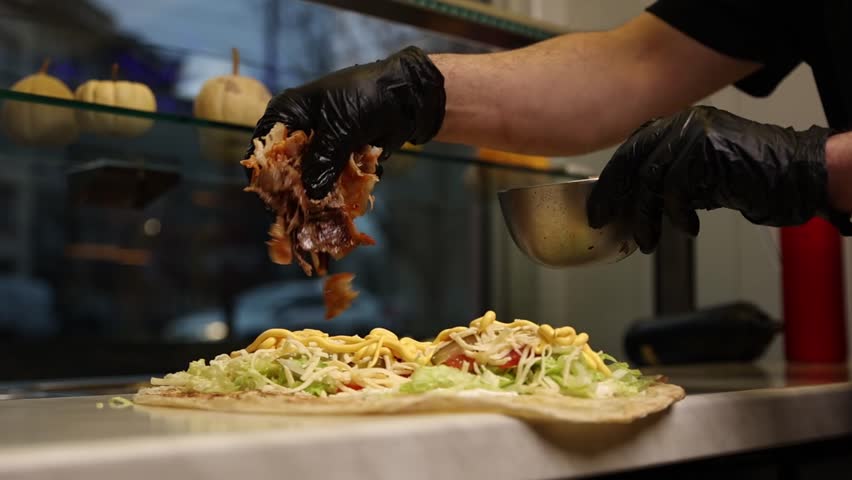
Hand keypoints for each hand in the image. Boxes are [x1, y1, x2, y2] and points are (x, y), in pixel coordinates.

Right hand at [246, 46, 444, 198]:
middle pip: (287, 167)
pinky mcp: (341, 156)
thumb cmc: (366, 98)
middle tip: (305, 213)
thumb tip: (311, 194)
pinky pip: (334, 179)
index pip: (265, 145)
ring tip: (329, 212)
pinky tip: (349, 201)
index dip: (266, 174)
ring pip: (312, 177)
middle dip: (297, 190)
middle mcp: (300, 130)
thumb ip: (323, 160)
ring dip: (322, 194)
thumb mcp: (340, 128)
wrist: (407, 95)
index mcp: (288, 113)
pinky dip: (342, 189)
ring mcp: (322, 144)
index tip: (274, 200)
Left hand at [587, 106, 850, 253]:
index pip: (631, 150)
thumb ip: (665, 181)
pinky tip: (688, 229)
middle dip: (614, 194)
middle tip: (603, 222)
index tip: (599, 206)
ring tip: (647, 241)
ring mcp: (694, 132)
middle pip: (633, 158)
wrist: (794, 174)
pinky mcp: (707, 148)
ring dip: (645, 216)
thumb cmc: (747, 179)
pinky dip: (678, 214)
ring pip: (651, 177)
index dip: (612, 179)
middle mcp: (681, 122)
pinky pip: (677, 187)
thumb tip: (628, 203)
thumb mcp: (695, 178)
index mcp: (675, 124)